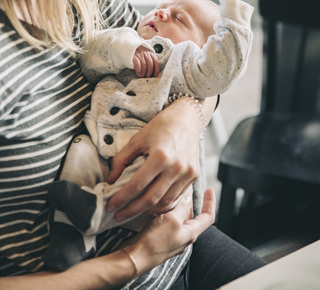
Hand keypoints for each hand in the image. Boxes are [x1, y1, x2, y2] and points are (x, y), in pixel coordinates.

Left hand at [106, 98, 201, 220]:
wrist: (187, 118)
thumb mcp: (138, 139)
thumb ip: (122, 159)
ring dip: (147, 211)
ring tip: (133, 212)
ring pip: (165, 202)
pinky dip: (163, 204)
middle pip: (150, 199)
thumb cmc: (161, 126)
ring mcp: (187, 174)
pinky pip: (176, 197)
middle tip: (118, 216)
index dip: (121, 198)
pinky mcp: (194, 176)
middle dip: (131, 211)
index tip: (109, 205)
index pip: (136, 185)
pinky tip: (151, 205)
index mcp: (160, 157)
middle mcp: (176, 168)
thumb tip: (111, 180)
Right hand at [124, 188, 215, 274]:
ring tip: (172, 192)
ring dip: (177, 204)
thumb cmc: (155, 241)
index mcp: (191, 233)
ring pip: (179, 216)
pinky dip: (167, 210)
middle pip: (193, 214)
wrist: (135, 257)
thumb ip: (182, 208)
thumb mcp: (172, 220)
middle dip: (190, 200)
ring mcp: (172, 237)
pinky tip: (160, 204)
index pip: (208, 217)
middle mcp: (184, 236)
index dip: (210, 202)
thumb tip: (188, 198)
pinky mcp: (161, 237)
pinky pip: (168, 220)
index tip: (209, 189)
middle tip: (185, 185)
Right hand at [132, 46, 159, 77]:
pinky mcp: (134, 57)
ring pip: (144, 65)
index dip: (156, 69)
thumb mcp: (146, 52)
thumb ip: (150, 57)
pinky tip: (138, 73)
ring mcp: (140, 55)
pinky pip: (138, 64)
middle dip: (149, 72)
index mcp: (150, 52)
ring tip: (142, 76)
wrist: (129, 45)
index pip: (156, 61)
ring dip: (144, 72)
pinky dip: (139, 70)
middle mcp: (146, 53)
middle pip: (150, 64)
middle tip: (147, 76)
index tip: (156, 75)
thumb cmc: (138, 51)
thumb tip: (154, 68)